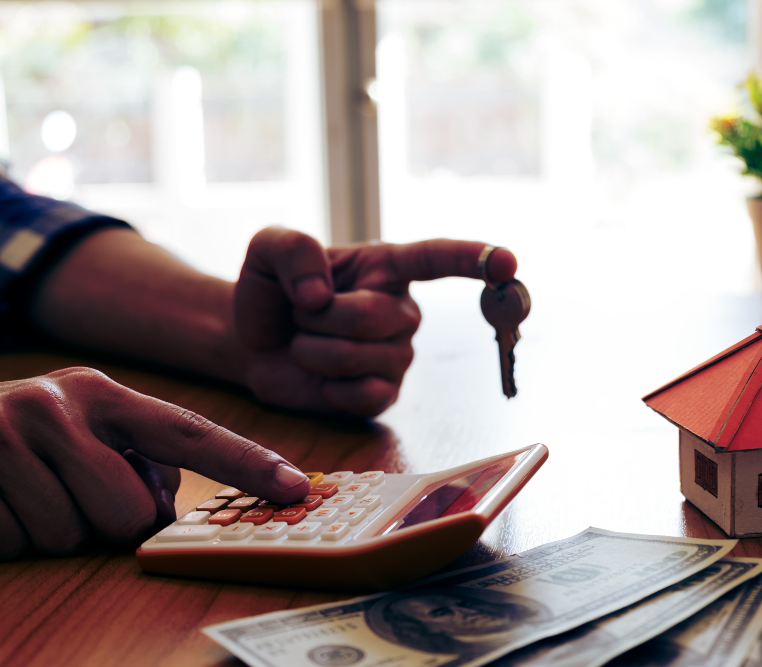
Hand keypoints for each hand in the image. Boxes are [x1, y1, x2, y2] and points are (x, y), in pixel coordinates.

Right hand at [0, 367, 309, 558]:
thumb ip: (135, 457)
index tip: (294, 487)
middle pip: (127, 512)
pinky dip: (2, 541)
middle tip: (68, 495)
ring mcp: (2, 438)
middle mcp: (56, 406)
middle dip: (105, 523)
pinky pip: (10, 546)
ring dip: (51, 532)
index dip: (247, 463)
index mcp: (101, 393)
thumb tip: (170, 507)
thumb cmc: (16, 434)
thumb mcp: (81, 425)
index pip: (189, 432)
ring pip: (71, 536)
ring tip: (22, 495)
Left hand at [234, 228, 517, 415]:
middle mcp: (404, 310)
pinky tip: (322, 378)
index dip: (476, 259)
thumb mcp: (267, 251)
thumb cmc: (272, 292)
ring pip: (362, 357)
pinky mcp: (385, 395)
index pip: (440, 258)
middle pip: (375, 315)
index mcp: (388, 266)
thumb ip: (291, 248)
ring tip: (307, 343)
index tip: (508, 264)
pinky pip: (365, 394)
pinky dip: (329, 387)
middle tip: (301, 316)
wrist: (253, 345)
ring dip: (315, 350)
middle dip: (320, 318)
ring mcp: (399, 355)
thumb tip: (320, 292)